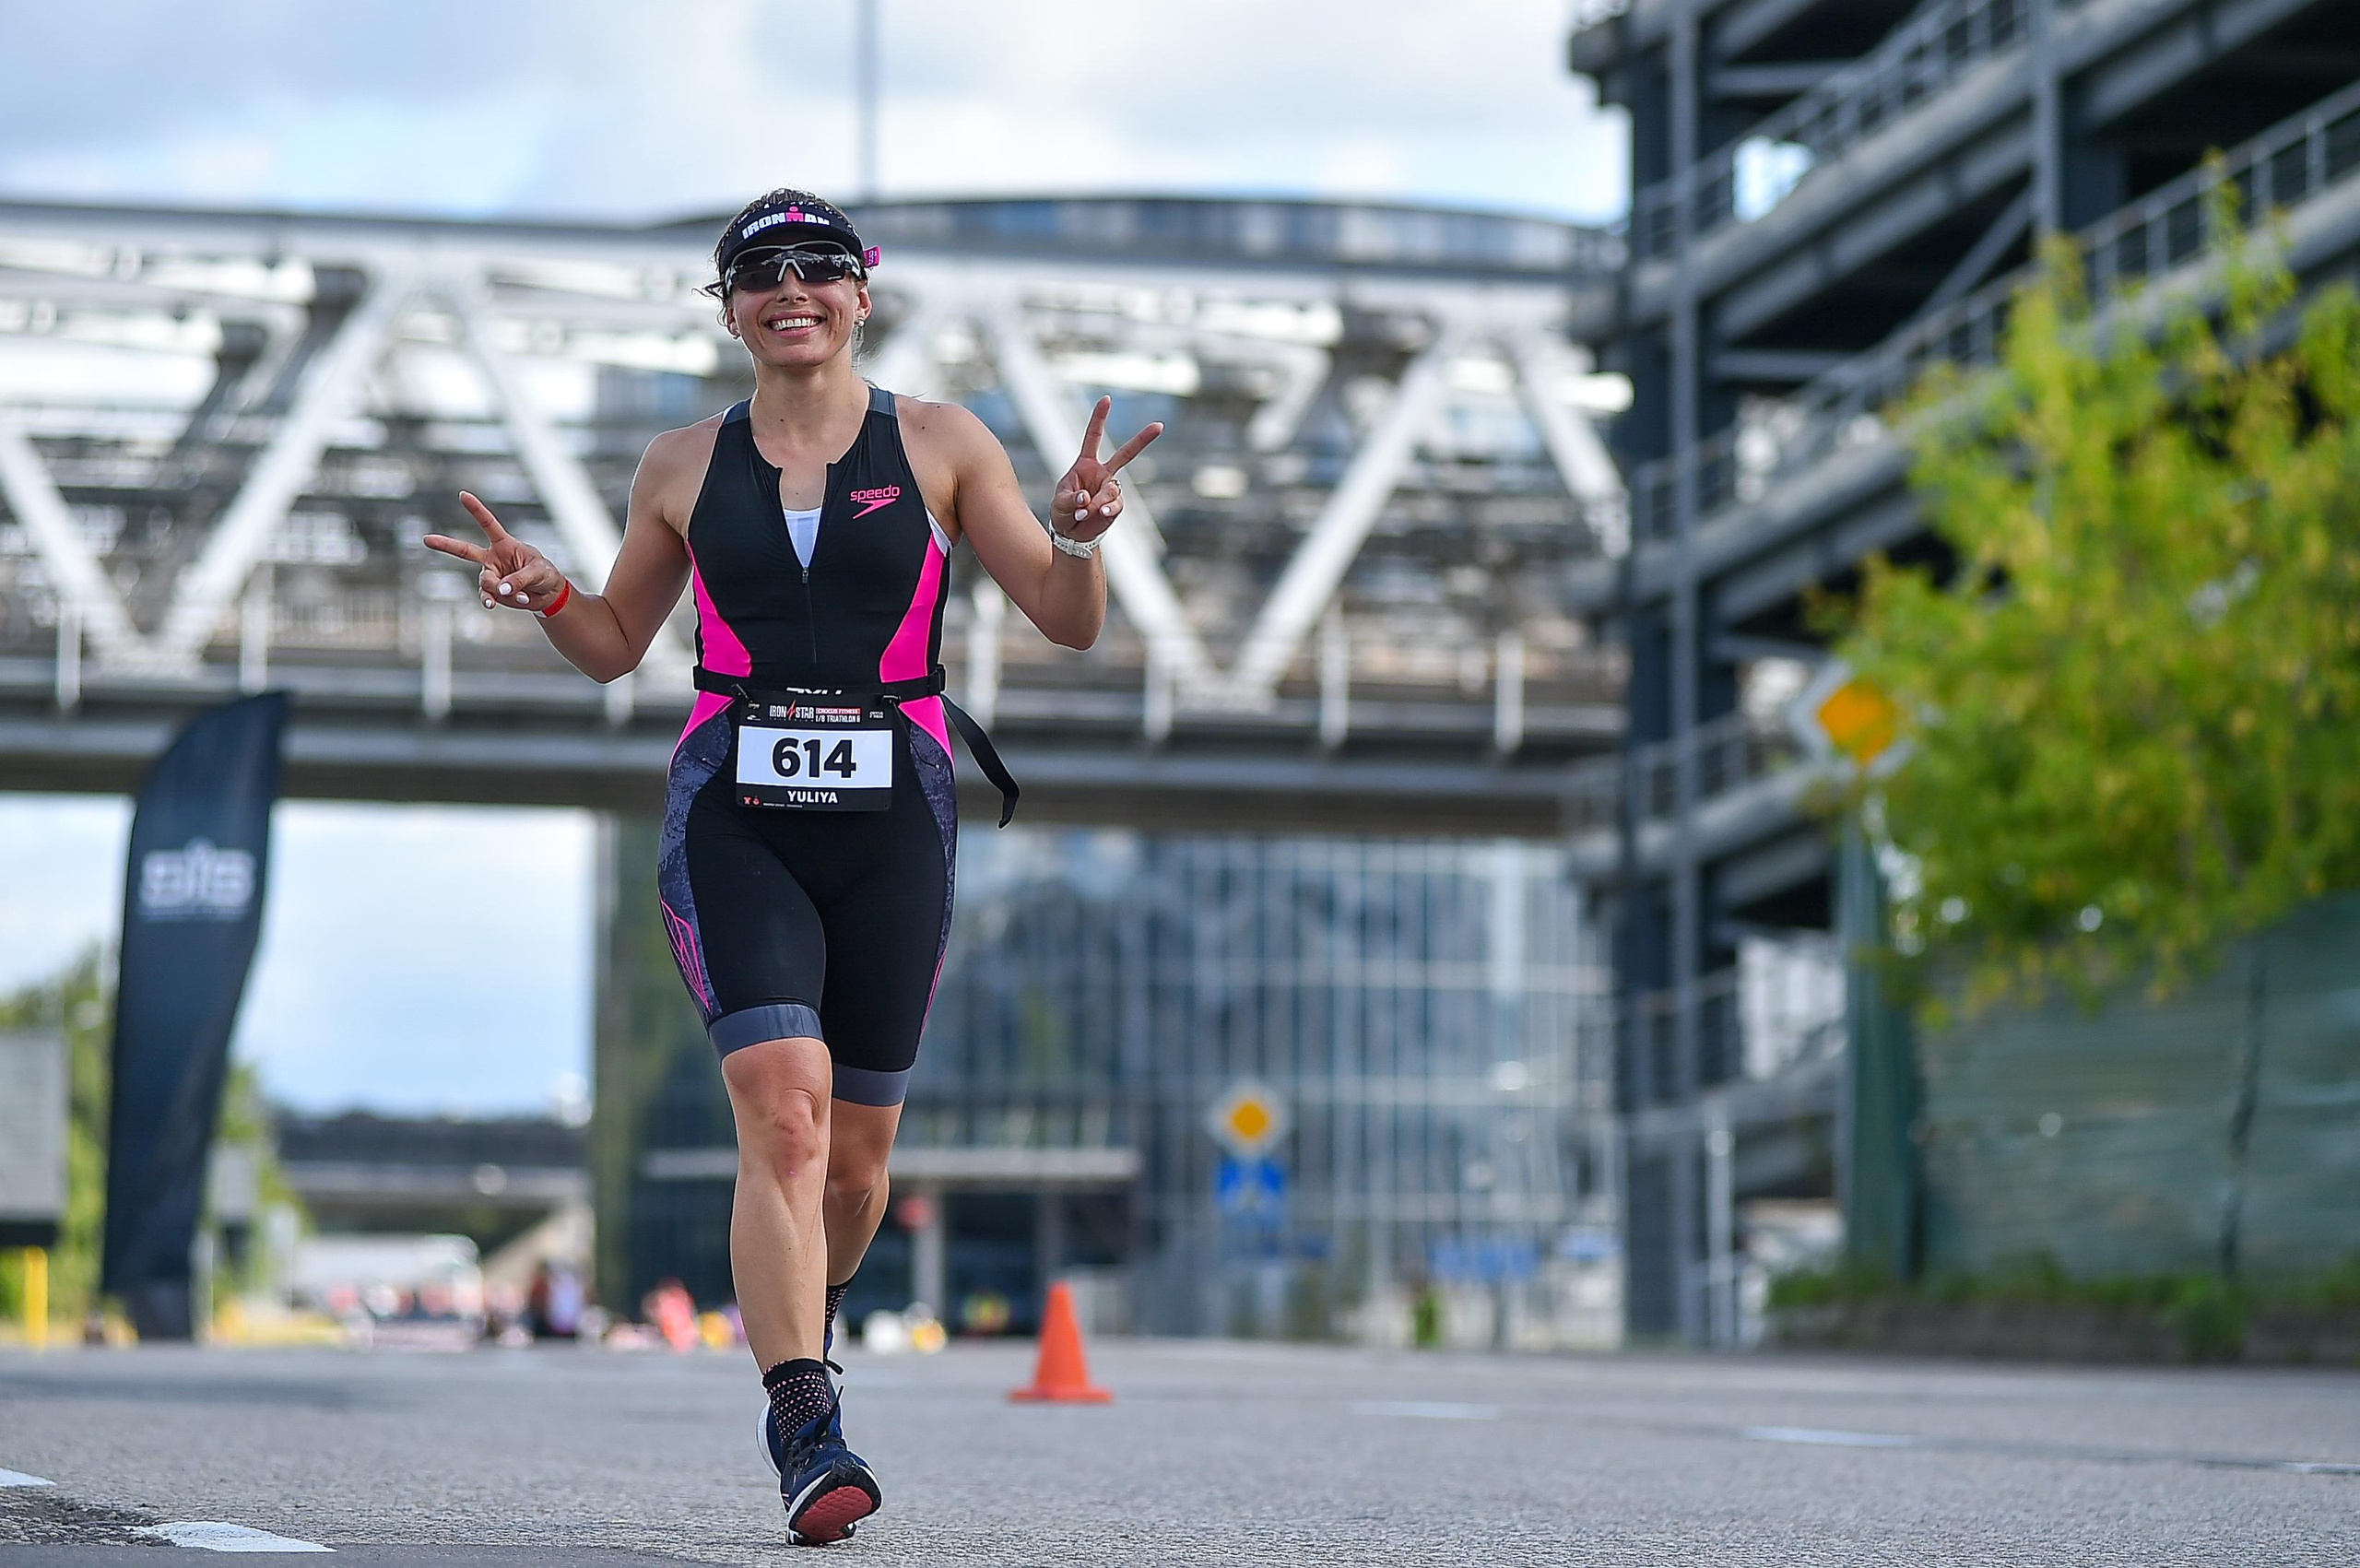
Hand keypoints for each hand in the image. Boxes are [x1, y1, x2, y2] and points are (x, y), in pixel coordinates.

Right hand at [423, 493, 567, 611]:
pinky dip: (493, 601)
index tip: (463, 494)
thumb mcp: (538, 571)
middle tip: (426, 539)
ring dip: (499, 590)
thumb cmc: (545, 574)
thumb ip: (519, 579)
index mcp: (504, 544)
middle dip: (445, 544)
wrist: (548, 593)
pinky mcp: (494, 592)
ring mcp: (492, 575)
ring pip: (485, 582)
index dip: (476, 509)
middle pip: (465, 550)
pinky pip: (487, 597)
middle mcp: (493, 558)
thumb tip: (500, 589)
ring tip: (521, 595)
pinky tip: (498, 604)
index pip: (487, 524)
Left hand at [1050, 396, 1161, 543]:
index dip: (1100, 418)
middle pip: (1126, 454)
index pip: (1093, 437)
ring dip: (1096, 502)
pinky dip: (1106, 509)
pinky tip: (1099, 513)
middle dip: (1143, 440)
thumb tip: (1086, 498)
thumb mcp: (1059, 503)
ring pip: (1112, 489)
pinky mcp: (1115, 506)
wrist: (1072, 535)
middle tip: (1159, 425)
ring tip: (1082, 513)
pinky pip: (1115, 505)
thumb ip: (1071, 499)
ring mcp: (1111, 490)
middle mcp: (1102, 474)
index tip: (1107, 399)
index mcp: (1085, 465)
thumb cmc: (1062, 514)